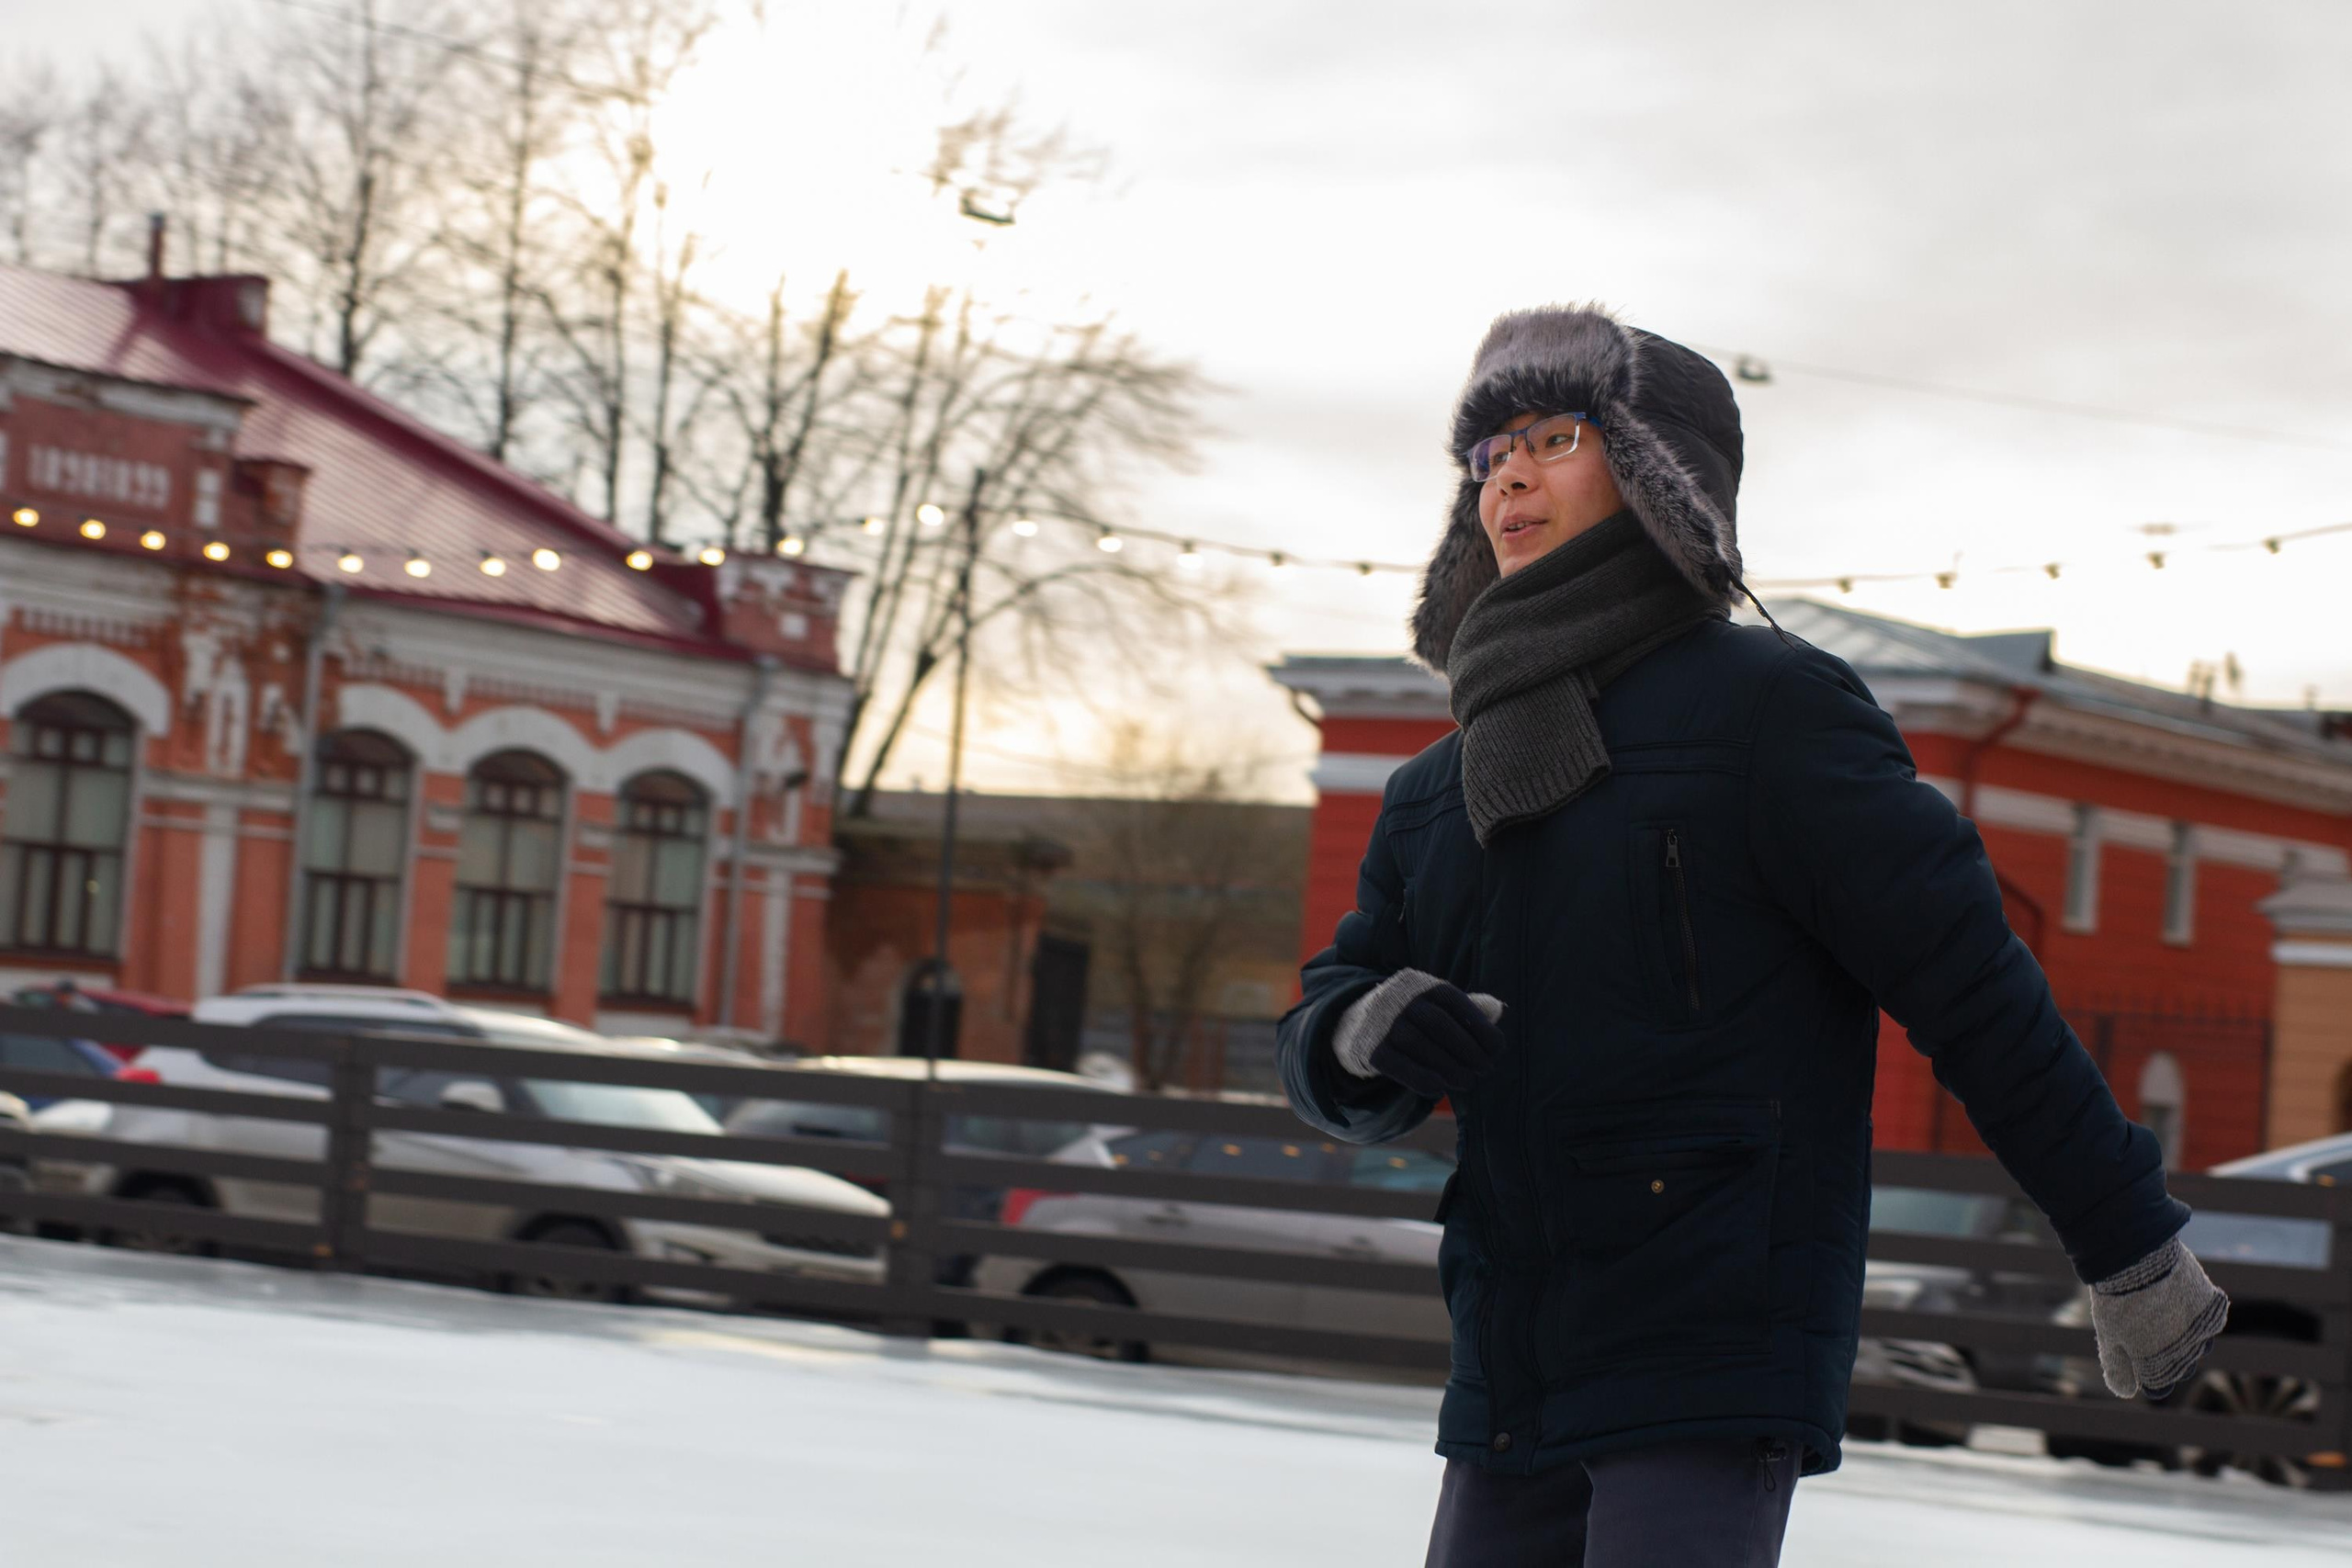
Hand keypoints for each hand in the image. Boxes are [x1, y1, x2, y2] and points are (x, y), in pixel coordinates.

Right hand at [1365, 982, 1505, 1098]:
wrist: (1355, 1024)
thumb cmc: (1411, 1017)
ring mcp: (1382, 1024)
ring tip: (1467, 1082)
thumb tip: (1498, 1010)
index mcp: (1422, 986)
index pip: (1454, 1001)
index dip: (1479, 1026)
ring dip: (1449, 1067)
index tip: (1496, 1049)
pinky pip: (1398, 1065)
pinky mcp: (1370, 1049)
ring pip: (1420, 1044)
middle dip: (1467, 1050)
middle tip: (1484, 1070)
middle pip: (1438, 1023)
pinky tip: (1440, 1089)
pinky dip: (1422, 1078)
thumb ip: (1467, 1008)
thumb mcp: (1436, 1005)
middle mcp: (1400, 1000)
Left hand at [2088, 1236, 2228, 1399]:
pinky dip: (2197, 1318)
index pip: (2159, 1387)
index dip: (2147, 1378)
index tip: (2137, 1362)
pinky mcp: (2212, 1308)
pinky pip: (2209, 1323)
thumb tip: (2125, 1392)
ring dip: (2184, 1340)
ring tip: (2161, 1318)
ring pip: (2198, 1347)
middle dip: (2166, 1358)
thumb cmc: (2116, 1300)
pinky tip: (2179, 1304)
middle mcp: (2184, 1355)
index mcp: (2157, 1367)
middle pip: (2181, 1369)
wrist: (2135, 1259)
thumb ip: (2117, 1366)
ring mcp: (2201, 1332)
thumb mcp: (2108, 1335)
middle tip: (2146, 1333)